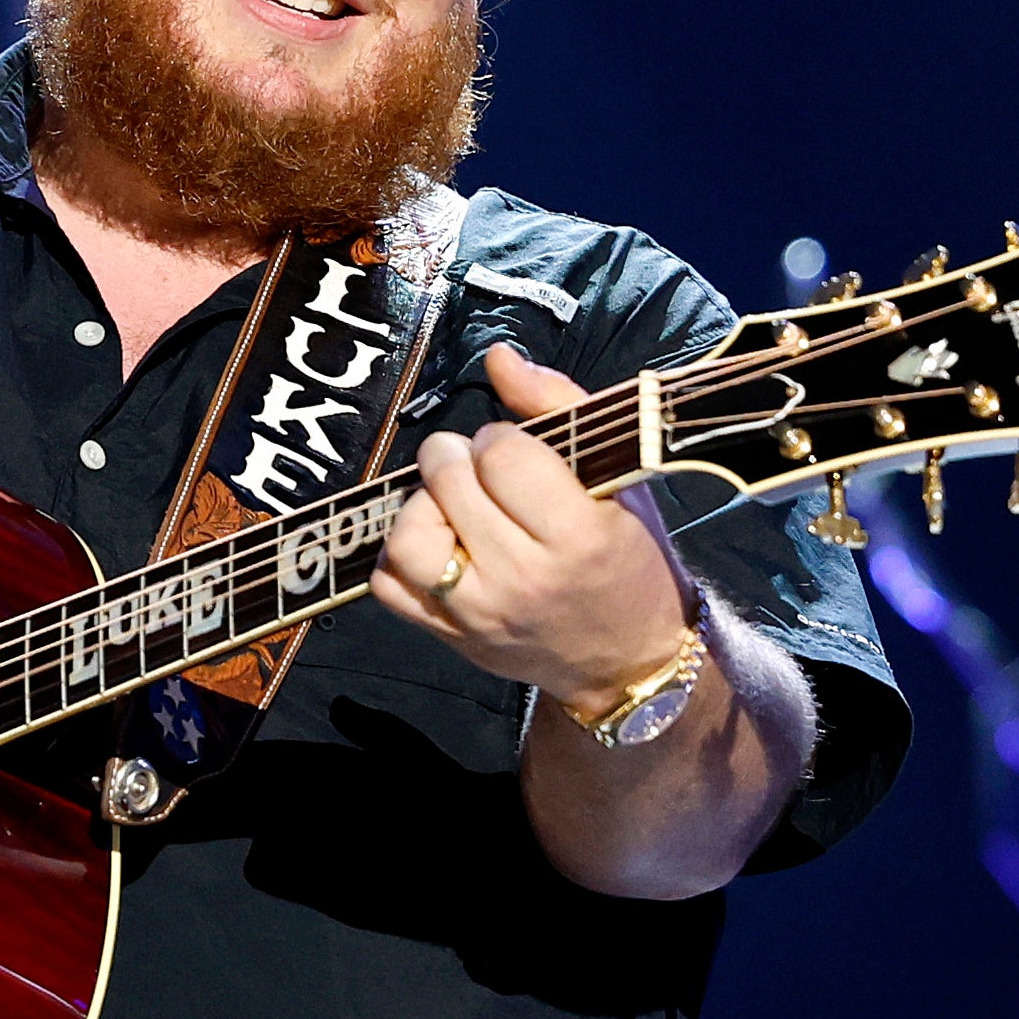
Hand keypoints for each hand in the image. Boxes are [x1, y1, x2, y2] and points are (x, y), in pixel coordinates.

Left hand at [371, 344, 696, 717]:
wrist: (630, 662)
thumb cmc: (629, 561)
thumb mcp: (618, 480)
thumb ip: (557, 407)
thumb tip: (498, 356)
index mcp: (578, 535)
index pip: (502, 454)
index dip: (501, 438)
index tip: (515, 450)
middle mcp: (523, 578)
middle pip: (449, 484)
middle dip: (456, 457)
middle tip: (477, 466)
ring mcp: (480, 615)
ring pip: (408, 536)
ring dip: (422, 506)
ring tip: (451, 505)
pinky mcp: (452, 639)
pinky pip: (388, 585)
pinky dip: (400, 555)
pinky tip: (437, 543)